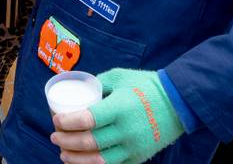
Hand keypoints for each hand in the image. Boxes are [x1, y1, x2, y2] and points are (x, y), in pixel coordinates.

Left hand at [51, 69, 185, 163]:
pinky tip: (80, 162)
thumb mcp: (120, 77)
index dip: (66, 122)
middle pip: (89, 142)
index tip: (56, 120)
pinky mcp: (137, 158)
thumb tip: (76, 91)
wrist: (178, 103)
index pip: (87, 119)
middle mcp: (126, 130)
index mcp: (120, 107)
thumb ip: (98, 83)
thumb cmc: (146, 86)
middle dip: (66, 141)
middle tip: (54, 136)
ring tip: (63, 153)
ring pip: (98, 161)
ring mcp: (133, 147)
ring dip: (75, 159)